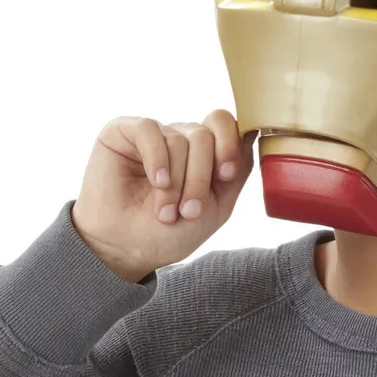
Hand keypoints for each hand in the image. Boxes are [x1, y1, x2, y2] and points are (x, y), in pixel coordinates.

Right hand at [71, 110, 255, 282]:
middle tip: (189, 210)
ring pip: (180, 138)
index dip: (229, 145)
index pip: (225, 124)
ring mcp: (154, 134)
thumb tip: (253, 130)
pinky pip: (150, 130)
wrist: (125, 252)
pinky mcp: (123, 132)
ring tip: (166, 212)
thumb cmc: (170, 231)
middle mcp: (180, 137)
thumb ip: (238, 168)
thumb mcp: (217, 205)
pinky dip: (157, 159)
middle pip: (205, 135)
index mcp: (204, 151)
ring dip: (176, 182)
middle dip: (201, 177)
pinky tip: (157, 183)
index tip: (227, 175)